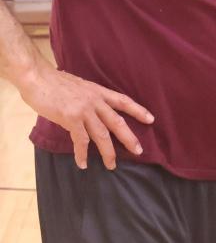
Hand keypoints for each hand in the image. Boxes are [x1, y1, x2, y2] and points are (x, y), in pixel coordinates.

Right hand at [17, 64, 152, 170]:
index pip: (123, 101)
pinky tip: (83, 163)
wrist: (37, 77)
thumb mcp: (78, 86)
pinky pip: (80, 140)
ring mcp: (84, 109)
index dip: (138, 110)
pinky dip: (82, 154)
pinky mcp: (71, 118)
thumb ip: (87, 98)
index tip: (151, 119)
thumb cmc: (53, 82)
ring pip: (102, 135)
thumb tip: (89, 109)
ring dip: (108, 152)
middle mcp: (95, 101)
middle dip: (129, 138)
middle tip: (139, 151)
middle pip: (118, 122)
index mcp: (98, 92)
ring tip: (111, 165)